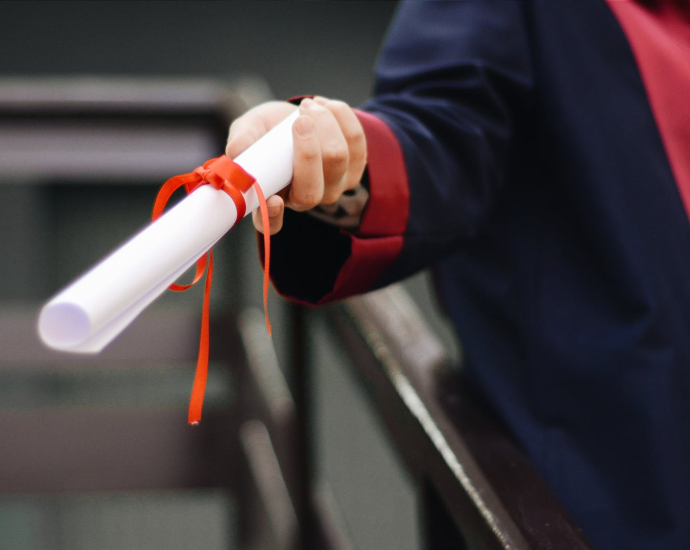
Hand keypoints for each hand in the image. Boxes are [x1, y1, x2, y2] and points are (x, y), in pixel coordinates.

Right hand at [225, 97, 366, 233]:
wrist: (296, 116)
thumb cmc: (267, 130)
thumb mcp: (249, 130)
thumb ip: (242, 140)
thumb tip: (236, 151)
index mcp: (273, 199)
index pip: (272, 223)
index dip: (273, 217)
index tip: (273, 200)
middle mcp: (305, 200)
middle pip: (312, 190)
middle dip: (308, 150)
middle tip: (299, 119)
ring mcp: (334, 187)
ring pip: (338, 159)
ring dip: (324, 123)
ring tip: (307, 106)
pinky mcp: (355, 167)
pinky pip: (356, 141)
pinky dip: (340, 116)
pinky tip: (324, 105)